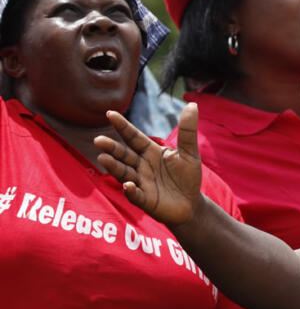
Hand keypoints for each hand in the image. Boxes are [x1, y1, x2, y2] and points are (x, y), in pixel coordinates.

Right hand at [95, 104, 203, 225]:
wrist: (191, 205)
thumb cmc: (187, 177)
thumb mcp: (189, 153)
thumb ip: (188, 131)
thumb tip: (193, 104)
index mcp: (150, 151)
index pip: (133, 137)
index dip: (123, 126)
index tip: (111, 113)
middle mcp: (141, 166)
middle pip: (123, 154)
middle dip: (111, 148)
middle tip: (98, 140)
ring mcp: (140, 183)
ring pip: (124, 173)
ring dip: (114, 166)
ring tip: (103, 158)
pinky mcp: (145, 200)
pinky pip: (135, 195)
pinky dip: (131, 190)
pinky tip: (128, 185)